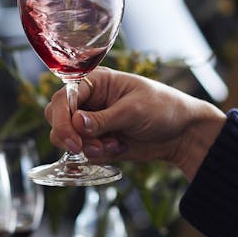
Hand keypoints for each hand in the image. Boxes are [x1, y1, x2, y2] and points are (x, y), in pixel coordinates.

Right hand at [43, 67, 225, 179]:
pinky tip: (120, 148)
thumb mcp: (134, 110)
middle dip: (68, 135)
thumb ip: (103, 119)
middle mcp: (88, 100)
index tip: (73, 140)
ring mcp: (91, 122)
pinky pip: (83, 152)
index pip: (63, 98)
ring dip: (87, 147)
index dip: (62, 119)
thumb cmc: (163, 108)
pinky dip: (98, 154)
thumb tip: (77, 124)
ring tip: (114, 145)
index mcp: (94, 82)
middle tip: (83, 147)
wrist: (182, 133)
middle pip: (56, 117)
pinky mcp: (97, 140)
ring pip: (67, 138)